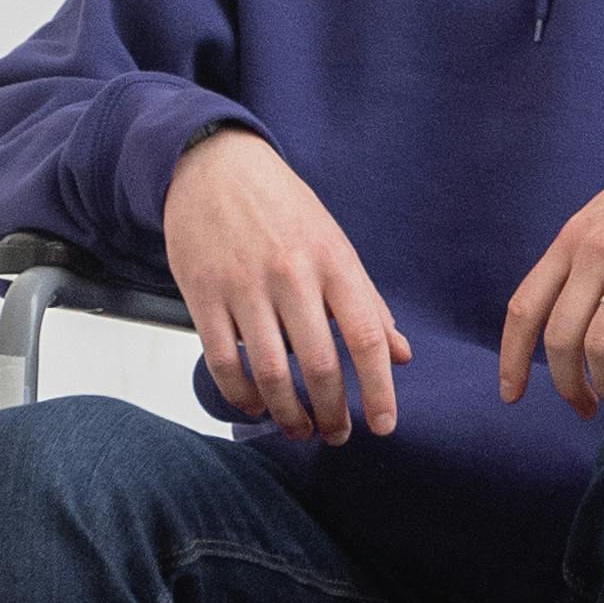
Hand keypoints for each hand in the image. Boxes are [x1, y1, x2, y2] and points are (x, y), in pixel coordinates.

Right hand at [162, 129, 409, 443]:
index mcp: (332, 260)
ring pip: (271, 371)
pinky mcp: (202, 295)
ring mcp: (243, 287)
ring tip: (300, 430)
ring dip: (289, 413)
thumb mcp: (334, 242)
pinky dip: (241, 395)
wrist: (213, 166)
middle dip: (332, 412)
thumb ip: (366, 300)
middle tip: (337, 435)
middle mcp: (291, 275)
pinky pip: (223, 361)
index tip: (383, 425)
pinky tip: (255, 407)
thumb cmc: (282, 207)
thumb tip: (401, 353)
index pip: (365, 336)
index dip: (378, 389)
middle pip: (319, 364)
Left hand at [500, 127, 603, 418]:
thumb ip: (577, 265)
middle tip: (583, 408)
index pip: (524, 309)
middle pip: (559, 338)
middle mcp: (594, 254)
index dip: (512, 360)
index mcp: (569, 242)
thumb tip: (561, 325)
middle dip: (567, 386)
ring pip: (600, 347)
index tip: (512, 394)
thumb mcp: (600, 219)